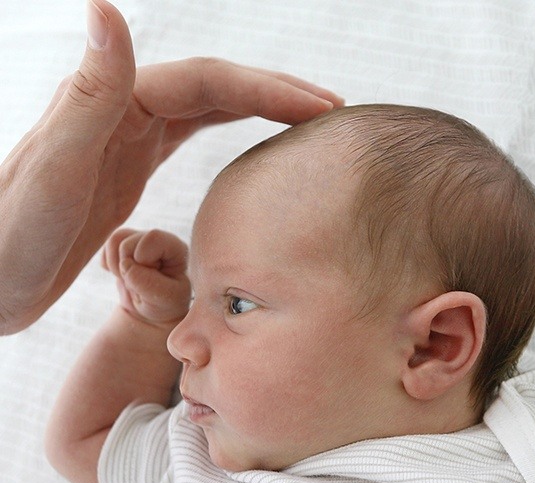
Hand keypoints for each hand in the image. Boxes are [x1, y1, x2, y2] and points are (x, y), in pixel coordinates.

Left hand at [0, 0, 342, 334]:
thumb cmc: (12, 237)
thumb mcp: (51, 170)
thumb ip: (88, 96)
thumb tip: (107, 7)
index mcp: (112, 104)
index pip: (208, 82)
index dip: (269, 89)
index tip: (322, 107)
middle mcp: (122, 110)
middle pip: (216, 87)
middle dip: (277, 93)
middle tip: (332, 109)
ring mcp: (127, 138)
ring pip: (207, 107)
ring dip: (258, 107)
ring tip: (306, 121)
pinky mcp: (128, 167)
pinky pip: (191, 136)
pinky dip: (230, 131)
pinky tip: (250, 142)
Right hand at [102, 228, 190, 325]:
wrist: (152, 309)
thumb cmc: (165, 303)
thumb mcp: (165, 298)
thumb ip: (149, 283)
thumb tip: (125, 264)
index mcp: (177, 247)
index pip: (153, 238)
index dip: (145, 260)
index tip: (155, 278)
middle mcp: (159, 238)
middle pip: (127, 243)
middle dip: (128, 269)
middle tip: (141, 284)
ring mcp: (140, 238)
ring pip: (114, 241)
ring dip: (117, 267)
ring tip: (132, 280)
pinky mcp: (123, 243)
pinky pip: (106, 246)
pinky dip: (108, 265)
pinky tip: (123, 276)